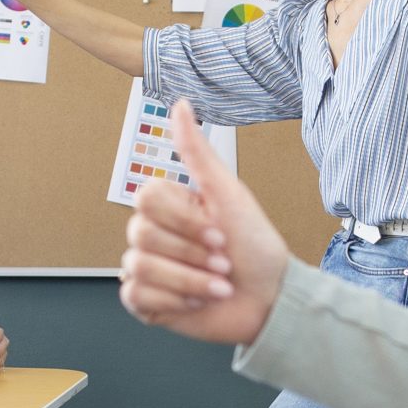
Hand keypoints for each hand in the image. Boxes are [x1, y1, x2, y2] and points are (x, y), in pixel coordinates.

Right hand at [117, 100, 288, 343]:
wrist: (270, 299)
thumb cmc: (255, 246)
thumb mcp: (229, 194)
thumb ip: (197, 151)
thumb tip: (180, 104)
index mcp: (170, 206)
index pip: (146, 199)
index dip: (185, 220)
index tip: (220, 232)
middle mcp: (153, 234)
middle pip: (141, 233)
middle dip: (193, 253)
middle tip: (222, 262)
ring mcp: (146, 268)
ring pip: (140, 266)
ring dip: (190, 280)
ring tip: (218, 286)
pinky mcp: (145, 302)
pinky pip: (137, 295)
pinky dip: (175, 301)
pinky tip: (198, 302)